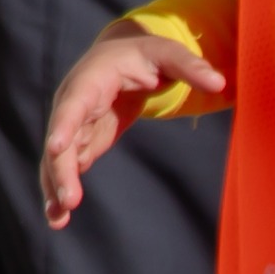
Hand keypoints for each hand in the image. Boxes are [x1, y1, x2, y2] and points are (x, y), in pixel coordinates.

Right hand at [37, 20, 224, 225]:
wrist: (122, 55)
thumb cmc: (145, 53)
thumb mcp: (168, 53)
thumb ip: (190, 66)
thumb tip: (219, 82)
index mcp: (92, 78)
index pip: (74, 103)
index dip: (64, 125)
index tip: (56, 148)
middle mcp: (74, 102)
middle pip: (62, 138)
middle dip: (61, 169)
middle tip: (69, 201)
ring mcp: (74, 123)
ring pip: (58, 158)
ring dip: (55, 187)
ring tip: (57, 220)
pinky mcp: (81, 141)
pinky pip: (67, 166)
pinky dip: (61, 190)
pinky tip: (60, 217)